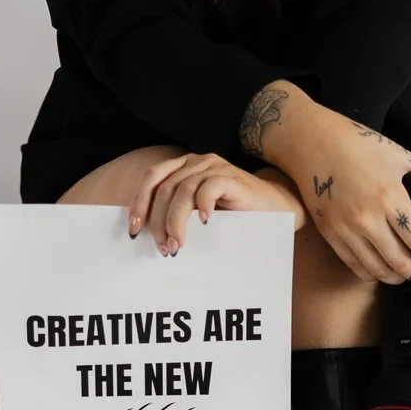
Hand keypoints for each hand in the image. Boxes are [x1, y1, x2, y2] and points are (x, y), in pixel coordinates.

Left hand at [127, 152, 304, 255]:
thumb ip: (177, 213)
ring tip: (178, 244)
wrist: (276, 207)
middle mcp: (196, 162)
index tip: (134, 230)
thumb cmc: (235, 213)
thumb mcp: (199, 213)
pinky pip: (209, 188)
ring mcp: (214, 167)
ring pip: (182, 191)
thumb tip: (149, 235)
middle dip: (158, 221)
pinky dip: (202, 206)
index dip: (139, 202)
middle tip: (162, 246)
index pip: (152, 179)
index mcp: (183, 167)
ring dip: (175, 221)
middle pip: (164, 188)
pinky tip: (204, 223)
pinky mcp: (232, 177)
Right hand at [238, 82, 410, 285]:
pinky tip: (382, 268)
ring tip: (408, 272)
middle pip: (401, 264)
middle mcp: (367, 218)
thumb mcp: (396, 152)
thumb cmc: (351, 143)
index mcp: (389, 197)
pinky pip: (354, 266)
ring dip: (398, 278)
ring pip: (378, 271)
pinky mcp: (330, 234)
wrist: (309, 142)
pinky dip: (373, 273)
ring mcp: (346, 229)